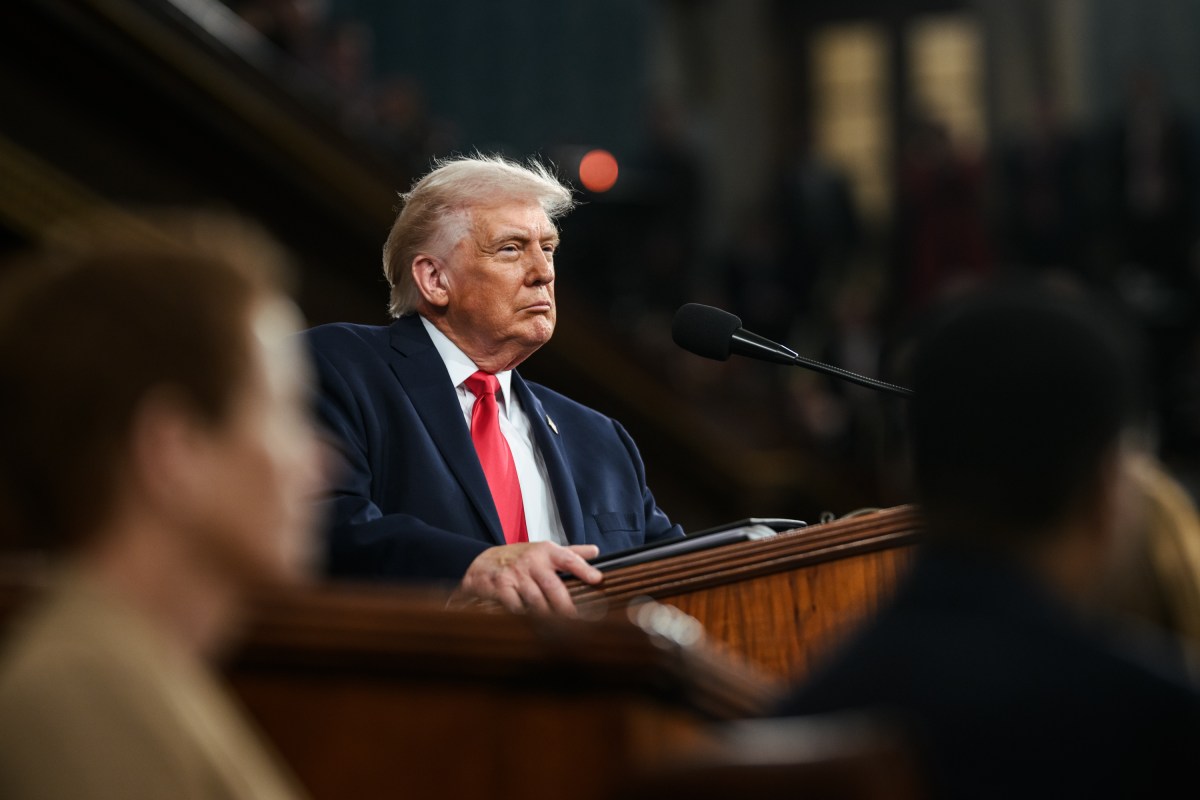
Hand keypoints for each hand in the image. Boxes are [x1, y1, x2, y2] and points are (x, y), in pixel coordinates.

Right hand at [455, 542, 602, 615]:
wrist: (481, 563)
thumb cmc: (517, 559)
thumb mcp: (543, 550)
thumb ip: (570, 553)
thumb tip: (596, 552)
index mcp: (545, 551)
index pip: (568, 558)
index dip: (583, 568)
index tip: (597, 579)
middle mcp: (531, 561)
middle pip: (552, 585)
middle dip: (565, 605)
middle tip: (577, 621)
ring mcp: (515, 574)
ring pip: (535, 599)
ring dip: (547, 616)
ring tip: (559, 629)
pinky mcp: (500, 587)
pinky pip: (515, 606)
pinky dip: (524, 616)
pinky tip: (532, 625)